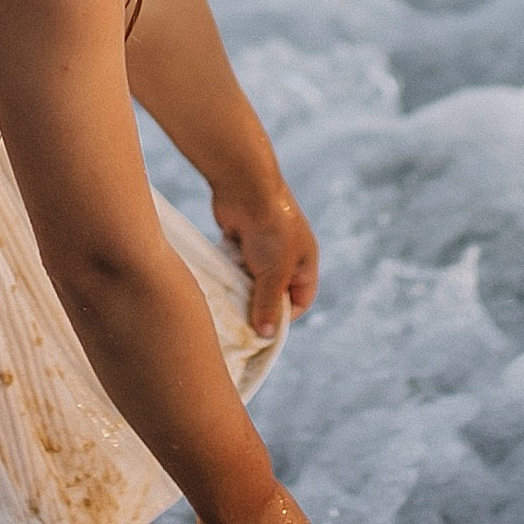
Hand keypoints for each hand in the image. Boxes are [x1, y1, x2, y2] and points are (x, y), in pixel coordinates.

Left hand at [211, 173, 318, 335]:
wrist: (245, 188)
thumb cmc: (270, 230)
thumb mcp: (273, 273)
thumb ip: (269, 304)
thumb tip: (266, 335)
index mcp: (305, 263)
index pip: (300, 300)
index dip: (285, 317)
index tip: (264, 330)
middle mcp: (286, 257)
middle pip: (273, 293)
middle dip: (259, 306)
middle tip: (242, 323)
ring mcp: (263, 248)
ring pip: (252, 282)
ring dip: (241, 291)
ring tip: (228, 306)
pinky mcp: (241, 241)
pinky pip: (236, 268)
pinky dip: (229, 275)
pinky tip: (218, 285)